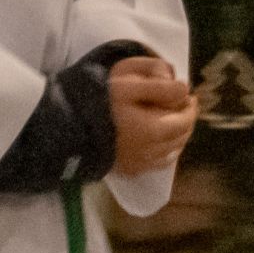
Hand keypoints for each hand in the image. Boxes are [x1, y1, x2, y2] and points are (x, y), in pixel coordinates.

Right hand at [108, 56, 196, 175]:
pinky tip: (158, 143)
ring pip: (172, 151)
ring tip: (170, 122)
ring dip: (176, 136)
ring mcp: (139, 163)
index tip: (187, 94)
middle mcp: (151, 151)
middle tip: (181, 106)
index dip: (190, 105)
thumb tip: (184, 89)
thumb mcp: (127, 82)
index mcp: (154, 129)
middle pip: (181, 136)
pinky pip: (156, 164)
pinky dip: (163, 152)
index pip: (186, 119)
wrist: (63, 126)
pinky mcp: (128, 170)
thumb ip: (159, 84)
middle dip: (185, 120)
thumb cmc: (96, 100)